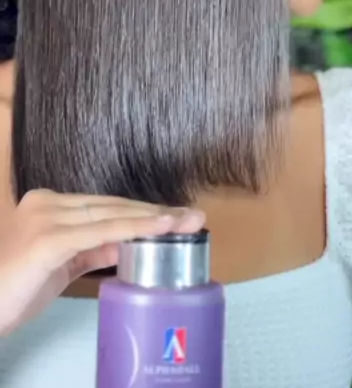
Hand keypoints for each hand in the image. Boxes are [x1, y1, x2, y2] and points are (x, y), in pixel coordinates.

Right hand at [0, 188, 204, 335]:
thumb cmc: (16, 289)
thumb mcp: (63, 265)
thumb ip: (92, 249)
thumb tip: (128, 243)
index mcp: (50, 205)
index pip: (105, 206)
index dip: (142, 210)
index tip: (175, 215)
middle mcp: (47, 203)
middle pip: (112, 205)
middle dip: (155, 212)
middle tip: (193, 217)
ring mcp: (47, 217)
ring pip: (110, 215)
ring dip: (151, 218)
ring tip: (183, 221)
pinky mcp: (48, 238)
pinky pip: (98, 232)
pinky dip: (131, 229)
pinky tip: (156, 228)